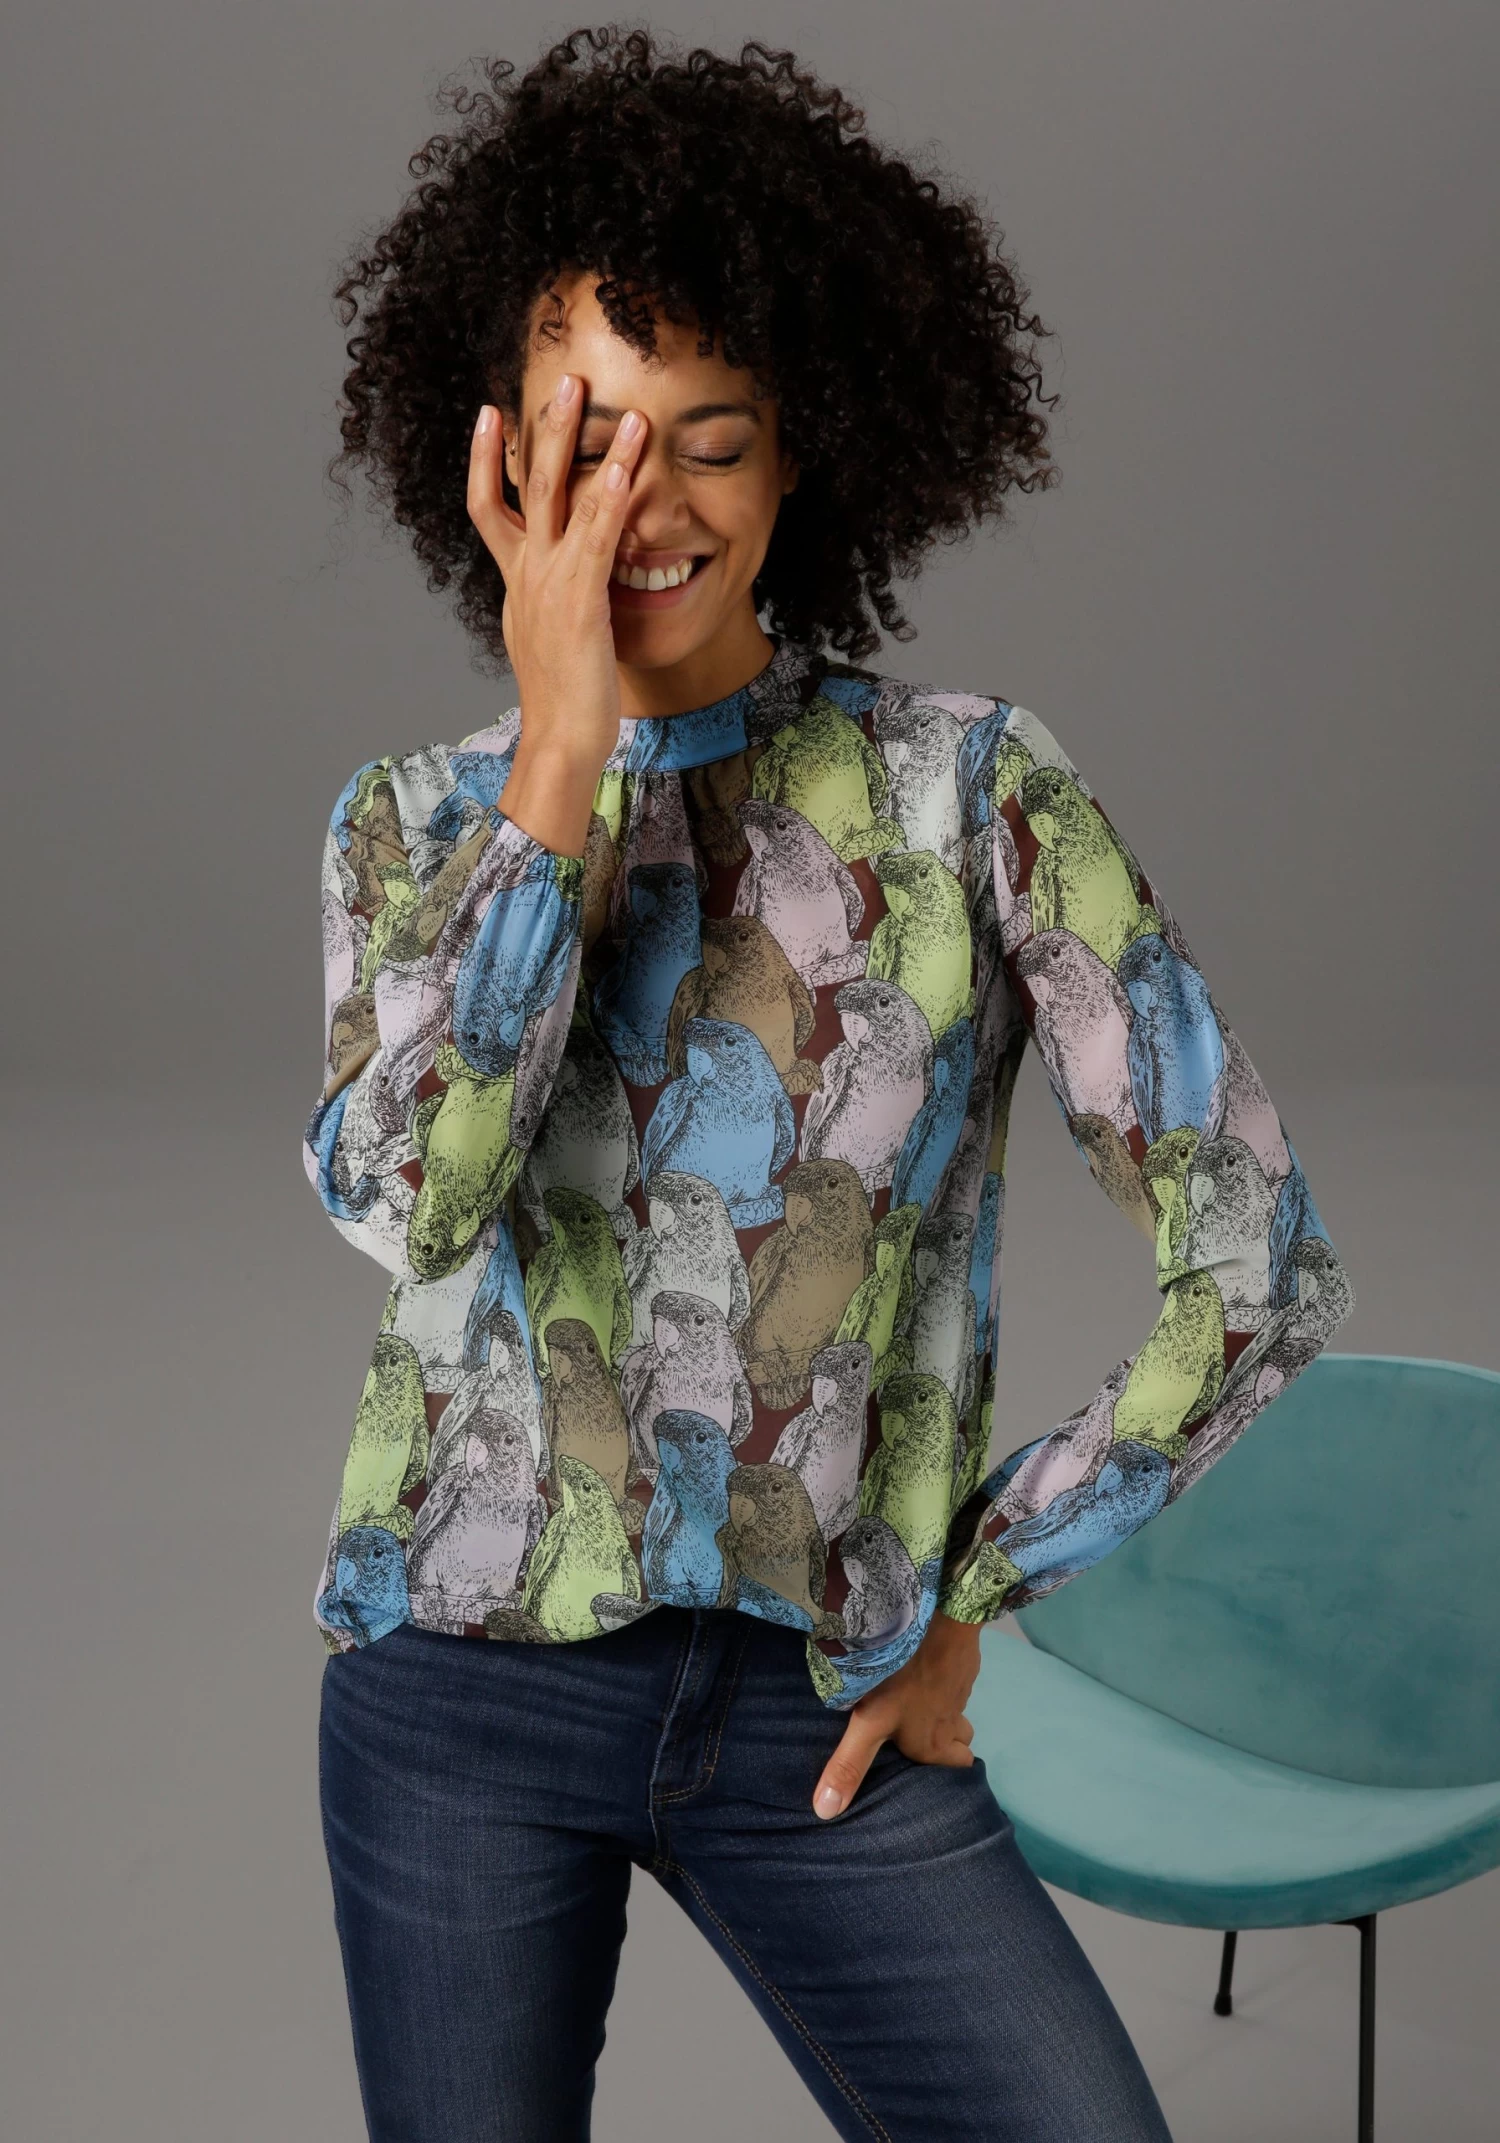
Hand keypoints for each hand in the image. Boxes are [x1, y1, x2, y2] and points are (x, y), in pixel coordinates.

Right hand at [466, 374, 647, 854]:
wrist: (561, 743)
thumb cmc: (566, 703)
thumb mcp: (551, 643)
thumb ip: (553, 608)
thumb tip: (563, 598)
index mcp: (517, 584)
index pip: (490, 508)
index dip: (484, 460)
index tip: (488, 414)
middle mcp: (525, 575)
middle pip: (522, 484)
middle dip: (538, 427)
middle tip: (559, 378)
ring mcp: (548, 584)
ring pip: (557, 496)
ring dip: (579, 440)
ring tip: (599, 395)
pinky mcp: (579, 600)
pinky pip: (595, 537)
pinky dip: (608, 497)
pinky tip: (626, 465)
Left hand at [812, 1610, 981, 1818]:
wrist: (939, 1620)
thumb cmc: (902, 1678)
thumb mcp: (870, 1723)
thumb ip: (850, 1765)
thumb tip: (825, 1812)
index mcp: (935, 1744)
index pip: (956, 1769)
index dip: (943, 1771)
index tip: (923, 1769)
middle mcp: (952, 1721)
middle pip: (961, 1742)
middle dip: (947, 1743)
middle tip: (920, 1736)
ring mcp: (960, 1689)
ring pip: (958, 1711)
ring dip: (944, 1711)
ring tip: (917, 1705)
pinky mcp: (961, 1662)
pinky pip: (956, 1680)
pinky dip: (942, 1680)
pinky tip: (921, 1670)